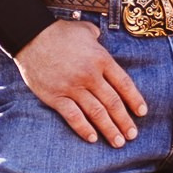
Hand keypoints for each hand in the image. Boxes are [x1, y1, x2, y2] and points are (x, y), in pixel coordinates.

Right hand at [15, 18, 147, 146]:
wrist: (30, 36)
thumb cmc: (59, 32)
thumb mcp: (85, 30)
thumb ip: (97, 38)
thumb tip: (100, 39)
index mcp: (101, 59)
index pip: (124, 84)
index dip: (135, 100)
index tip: (142, 113)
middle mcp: (90, 76)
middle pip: (113, 103)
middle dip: (125, 121)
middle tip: (132, 135)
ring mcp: (72, 87)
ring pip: (96, 113)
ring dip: (109, 129)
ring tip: (118, 142)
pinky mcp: (56, 96)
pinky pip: (73, 116)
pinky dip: (83, 129)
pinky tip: (92, 138)